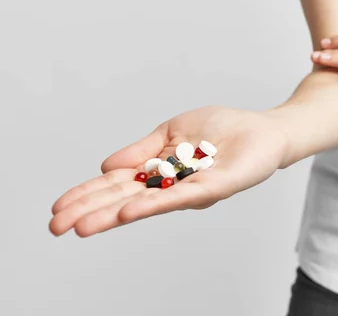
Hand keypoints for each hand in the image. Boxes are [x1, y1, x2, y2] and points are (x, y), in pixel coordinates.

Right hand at [49, 106, 288, 236]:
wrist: (263, 131)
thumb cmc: (222, 130)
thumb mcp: (172, 131)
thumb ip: (141, 149)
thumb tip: (105, 166)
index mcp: (160, 170)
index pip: (117, 185)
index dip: (88, 195)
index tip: (57, 208)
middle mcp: (172, 184)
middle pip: (126, 199)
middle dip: (91, 211)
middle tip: (56, 226)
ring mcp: (192, 188)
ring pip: (148, 203)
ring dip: (114, 214)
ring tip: (82, 226)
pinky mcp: (215, 186)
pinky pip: (181, 196)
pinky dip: (154, 203)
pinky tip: (129, 211)